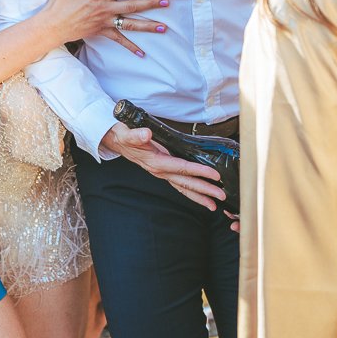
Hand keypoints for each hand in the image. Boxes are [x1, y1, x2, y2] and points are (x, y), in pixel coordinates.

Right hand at [39, 0, 169, 53]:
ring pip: (130, 24)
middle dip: (150, 4)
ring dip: (147, 26)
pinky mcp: (102, 33)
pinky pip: (119, 41)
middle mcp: (105, 9)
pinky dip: (131, 47)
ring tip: (163, 27)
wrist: (52, 26)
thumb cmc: (59, 4)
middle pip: (132, 6)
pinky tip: (142, 53)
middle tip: (167, 1)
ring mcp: (105, 22)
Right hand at [99, 122, 225, 209]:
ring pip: (183, 187)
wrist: (115, 140)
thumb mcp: (128, 133)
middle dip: (204, 190)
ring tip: (214, 205)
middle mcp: (159, 170)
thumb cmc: (123, 135)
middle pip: (185, 182)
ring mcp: (161, 173)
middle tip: (221, 196)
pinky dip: (191, 191)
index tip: (214, 175)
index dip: (198, 171)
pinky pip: (179, 184)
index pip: (181, 168)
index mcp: (155, 161)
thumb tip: (146, 134)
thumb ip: (136, 134)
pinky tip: (201, 196)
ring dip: (199, 196)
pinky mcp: (163, 171)